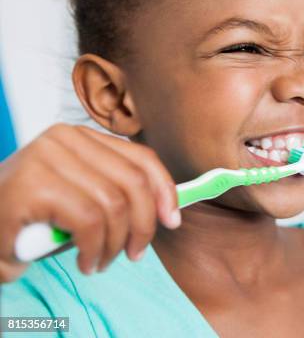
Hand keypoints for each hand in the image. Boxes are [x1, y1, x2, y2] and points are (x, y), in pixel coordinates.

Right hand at [0, 123, 180, 282]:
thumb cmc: (35, 216)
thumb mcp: (84, 196)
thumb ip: (119, 192)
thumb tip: (169, 209)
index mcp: (82, 137)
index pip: (141, 158)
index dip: (165, 190)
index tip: (172, 219)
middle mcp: (66, 139)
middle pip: (134, 183)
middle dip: (144, 225)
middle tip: (134, 253)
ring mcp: (48, 158)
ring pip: (114, 205)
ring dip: (115, 243)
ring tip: (102, 261)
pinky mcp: (34, 185)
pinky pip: (89, 221)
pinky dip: (95, 248)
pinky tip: (86, 262)